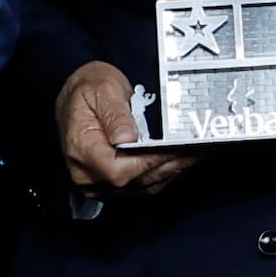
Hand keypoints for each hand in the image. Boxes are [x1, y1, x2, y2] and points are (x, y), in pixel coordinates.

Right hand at [56, 61, 191, 198]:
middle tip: (198, 148)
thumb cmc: (88, 90)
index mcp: (81, 150)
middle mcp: (87, 173)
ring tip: (197, 152)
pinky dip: (164, 172)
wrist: (77, 96)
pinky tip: (182, 158)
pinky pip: (142, 185)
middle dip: (169, 164)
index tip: (175, 149)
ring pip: (143, 186)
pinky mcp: (111, 184)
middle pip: (135, 182)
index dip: (150, 163)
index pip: (119, 172)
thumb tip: (128, 138)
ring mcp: (99, 182)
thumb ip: (115, 114)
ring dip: (172, 170)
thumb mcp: (101, 90)